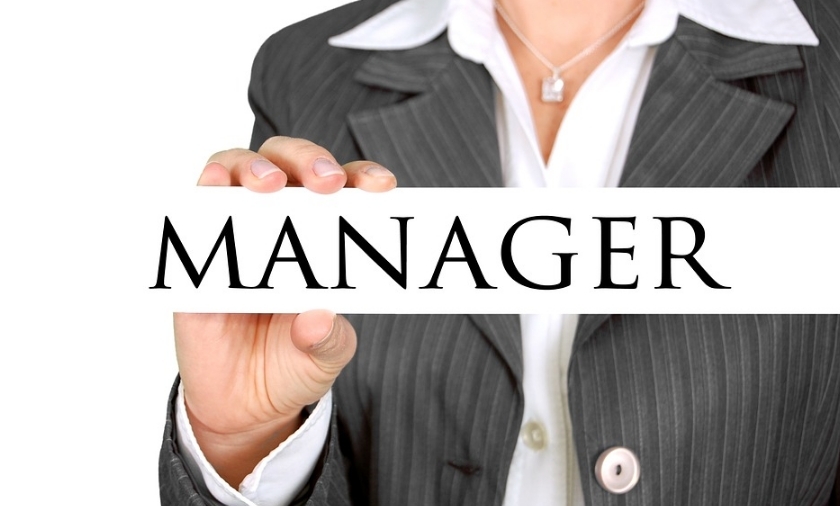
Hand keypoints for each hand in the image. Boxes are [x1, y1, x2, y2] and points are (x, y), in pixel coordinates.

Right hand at [175, 136, 395, 486]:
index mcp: (324, 238)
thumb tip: (319, 317)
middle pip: (290, 163)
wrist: (244, 406)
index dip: (363, 177)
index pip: (345, 188)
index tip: (383, 187)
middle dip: (310, 161)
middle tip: (327, 183)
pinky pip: (196, 209)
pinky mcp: (196, 254)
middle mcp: (280, 224)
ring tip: (269, 184)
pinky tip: (215, 186)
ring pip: (239, 170)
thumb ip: (329, 340)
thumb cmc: (294, 364)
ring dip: (253, 166)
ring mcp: (237, 233)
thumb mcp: (326, 357)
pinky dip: (206, 189)